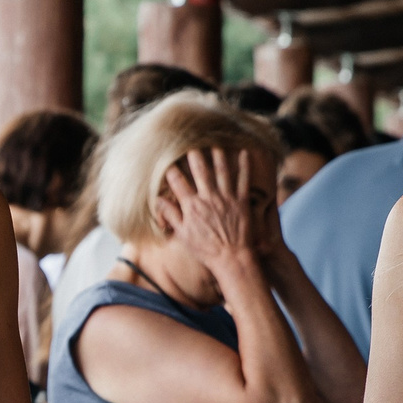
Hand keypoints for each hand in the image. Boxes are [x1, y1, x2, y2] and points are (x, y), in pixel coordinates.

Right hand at [155, 149, 261, 277]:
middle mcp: (208, 199)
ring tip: (214, 144)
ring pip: (221, 171)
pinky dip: (244, 165)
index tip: (168, 161)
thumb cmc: (206, 250)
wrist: (232, 259)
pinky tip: (243, 153)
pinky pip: (243, 180)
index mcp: (192, 207)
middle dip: (194, 156)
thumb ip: (172, 215)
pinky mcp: (242, 201)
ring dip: (218, 155)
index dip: (171, 170)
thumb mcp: (183, 235)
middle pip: (200, 171)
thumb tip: (158, 201)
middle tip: (191, 144)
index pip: (178, 182)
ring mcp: (226, 199)